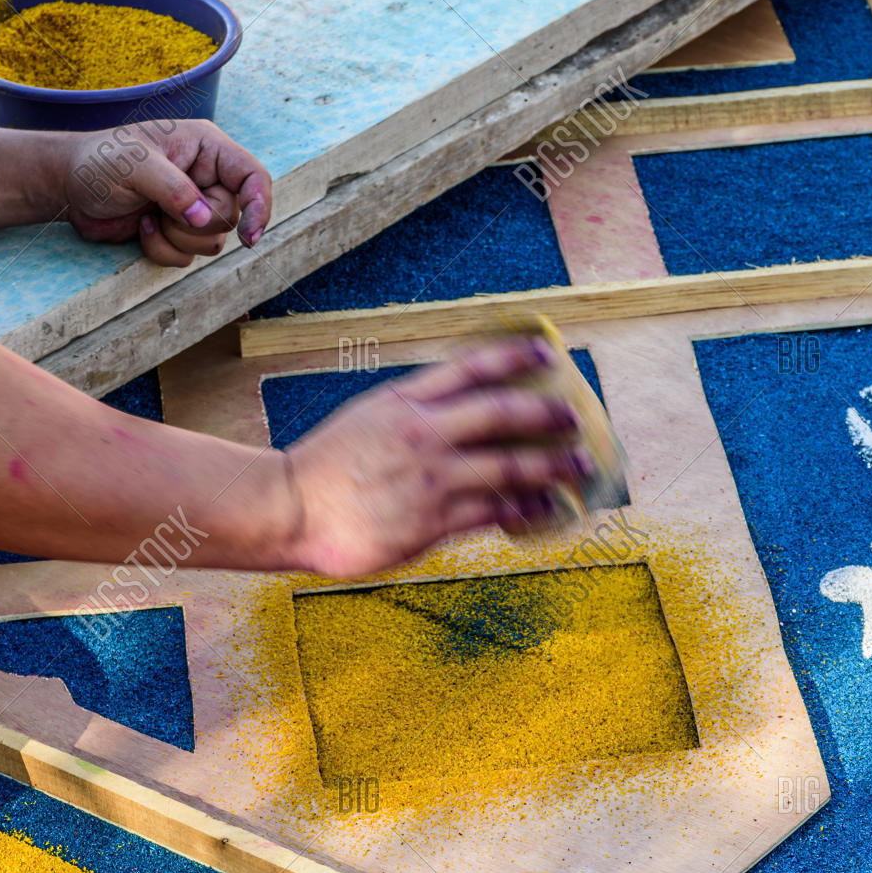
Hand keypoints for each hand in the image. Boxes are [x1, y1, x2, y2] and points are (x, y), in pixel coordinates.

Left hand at [63, 119, 271, 266]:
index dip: (259, 206)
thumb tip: (203, 217)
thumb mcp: (134, 165)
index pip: (252, 176)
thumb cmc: (98, 161)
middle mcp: (205, 176)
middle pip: (230, 217)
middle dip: (194, 225)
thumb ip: (173, 189)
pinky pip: (188, 257)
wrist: (68, 187)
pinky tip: (141, 228)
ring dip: (176, 239)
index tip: (250, 237)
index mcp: (205, 148)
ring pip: (211, 242)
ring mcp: (192, 206)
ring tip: (147, 218)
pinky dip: (163, 250)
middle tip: (160, 212)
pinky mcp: (177, 231)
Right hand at [282, 337, 592, 576]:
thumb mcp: (368, 417)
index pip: (471, 368)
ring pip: (508, 465)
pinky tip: (543, 506)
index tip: (547, 352)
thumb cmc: (327, 466)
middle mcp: (423, 433)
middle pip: (501, 413)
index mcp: (405, 401)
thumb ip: (415, 408)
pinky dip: (523, 507)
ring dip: (551, 465)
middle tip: (576, 415)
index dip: (514, 357)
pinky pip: (492, 511)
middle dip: (547, 413)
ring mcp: (430, 478)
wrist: (292, 508)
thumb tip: (461, 403)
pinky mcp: (432, 520)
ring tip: (579, 465)